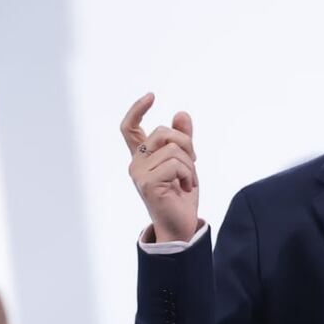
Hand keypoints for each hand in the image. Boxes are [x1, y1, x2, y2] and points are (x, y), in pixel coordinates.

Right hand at [121, 93, 199, 241]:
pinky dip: (188, 174)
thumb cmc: (181, 197)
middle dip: (186, 143)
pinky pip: (176, 164)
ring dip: (190, 164)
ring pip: (172, 149)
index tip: (151, 96)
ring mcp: (139, 173)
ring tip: (188, 181)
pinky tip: (185, 188)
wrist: (180, 227)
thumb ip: (183, 140)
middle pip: (162, 132)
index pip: (129, 128)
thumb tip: (181, 113)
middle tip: (193, 162)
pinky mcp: (148, 183)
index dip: (137, 109)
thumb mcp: (186, 163)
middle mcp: (136, 163)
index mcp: (142, 157)